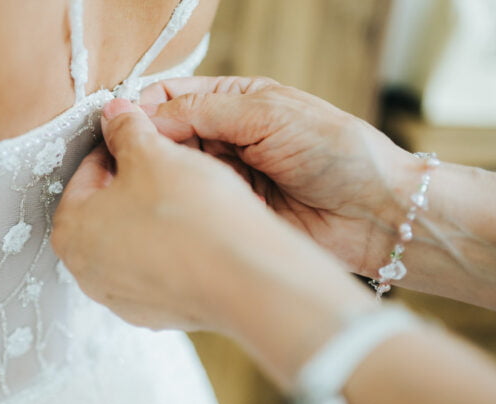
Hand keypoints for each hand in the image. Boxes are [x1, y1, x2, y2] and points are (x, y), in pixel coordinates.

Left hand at [51, 98, 279, 330]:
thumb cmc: (188, 213)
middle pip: (106, 212)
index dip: (117, 149)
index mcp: (70, 231)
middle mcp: (87, 273)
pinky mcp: (156, 314)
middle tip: (167, 166)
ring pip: (133, 242)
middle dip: (133, 186)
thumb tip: (114, 114)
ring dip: (153, 218)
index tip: (141, 138)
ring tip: (188, 200)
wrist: (242, 277)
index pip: (86, 175)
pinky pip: (158, 270)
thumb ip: (126, 129)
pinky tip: (198, 235)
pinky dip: (171, 251)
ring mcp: (121, 299)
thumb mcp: (152, 153)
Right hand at [140, 76, 418, 277]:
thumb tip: (145, 114)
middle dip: (142, 146)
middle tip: (121, 163)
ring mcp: (226, 178)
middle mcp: (225, 139)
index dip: (142, 109)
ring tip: (139, 186)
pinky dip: (176, 206)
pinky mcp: (230, 213)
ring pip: (174, 173)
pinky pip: (193, 205)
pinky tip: (163, 211)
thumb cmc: (336, 152)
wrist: (375, 213)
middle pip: (164, 136)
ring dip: (157, 177)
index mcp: (235, 103)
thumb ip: (206, 112)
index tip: (121, 127)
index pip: (171, 97)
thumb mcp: (269, 114)